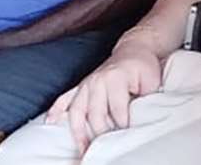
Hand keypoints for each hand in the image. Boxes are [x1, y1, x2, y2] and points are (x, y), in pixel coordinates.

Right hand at [45, 42, 162, 151]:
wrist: (133, 50)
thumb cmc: (143, 67)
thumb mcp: (151, 82)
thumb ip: (144, 101)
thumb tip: (139, 121)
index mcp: (115, 78)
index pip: (117, 110)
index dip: (123, 127)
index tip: (126, 138)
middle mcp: (97, 81)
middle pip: (95, 115)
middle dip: (100, 135)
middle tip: (105, 151)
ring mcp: (86, 84)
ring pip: (76, 111)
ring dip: (77, 132)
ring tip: (81, 150)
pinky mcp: (81, 86)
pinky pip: (64, 98)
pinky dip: (56, 110)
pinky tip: (50, 122)